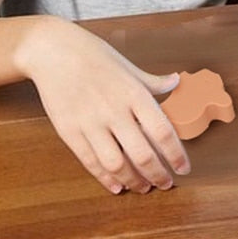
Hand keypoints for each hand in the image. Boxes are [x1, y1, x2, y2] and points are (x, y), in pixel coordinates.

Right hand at [17, 18, 189, 193]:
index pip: (162, 131)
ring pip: (117, 164)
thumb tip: (176, 81)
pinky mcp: (69, 131)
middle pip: (142, 154)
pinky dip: (106, 178)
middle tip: (166, 183)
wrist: (54, 51)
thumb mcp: (128, 65)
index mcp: (134, 93)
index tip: (184, 168)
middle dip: (158, 174)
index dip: (176, 154)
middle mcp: (115, 110)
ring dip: (133, 181)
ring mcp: (91, 123)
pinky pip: (90, 162)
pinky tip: (117, 185)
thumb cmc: (94, 55)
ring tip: (144, 187)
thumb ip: (152, 81)